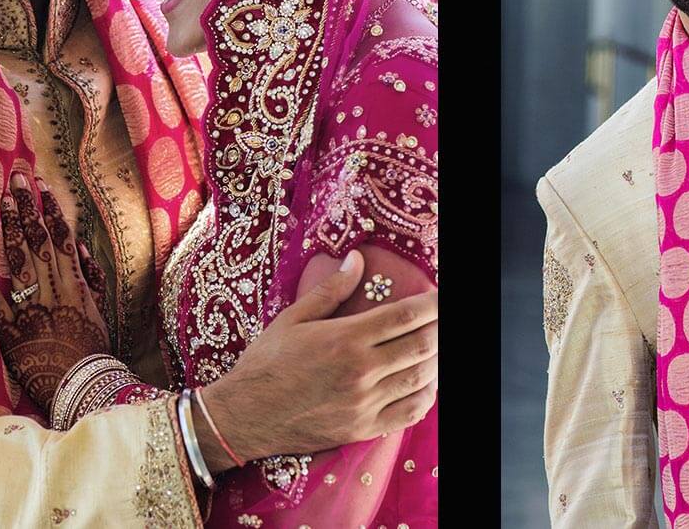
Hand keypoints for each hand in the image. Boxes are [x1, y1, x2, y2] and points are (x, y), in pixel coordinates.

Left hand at [0, 172, 110, 409]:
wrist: (82, 386)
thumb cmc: (93, 350)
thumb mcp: (100, 310)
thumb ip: (91, 278)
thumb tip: (78, 247)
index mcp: (75, 285)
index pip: (61, 238)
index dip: (50, 210)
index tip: (41, 186)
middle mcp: (52, 290)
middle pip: (39, 241)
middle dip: (27, 207)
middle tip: (17, 178)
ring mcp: (30, 307)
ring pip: (19, 260)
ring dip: (11, 229)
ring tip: (2, 201)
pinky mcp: (11, 329)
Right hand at [199, 250, 436, 461]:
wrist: (245, 414)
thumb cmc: (266, 363)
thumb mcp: (293, 318)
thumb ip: (331, 289)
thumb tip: (357, 258)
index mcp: (346, 338)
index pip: (405, 316)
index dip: (432, 304)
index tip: (440, 297)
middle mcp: (361, 370)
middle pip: (421, 345)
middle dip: (439, 328)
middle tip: (443, 319)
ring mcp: (365, 402)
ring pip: (421, 378)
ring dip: (437, 360)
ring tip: (437, 346)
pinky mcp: (363, 428)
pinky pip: (410, 412)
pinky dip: (427, 396)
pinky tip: (428, 383)